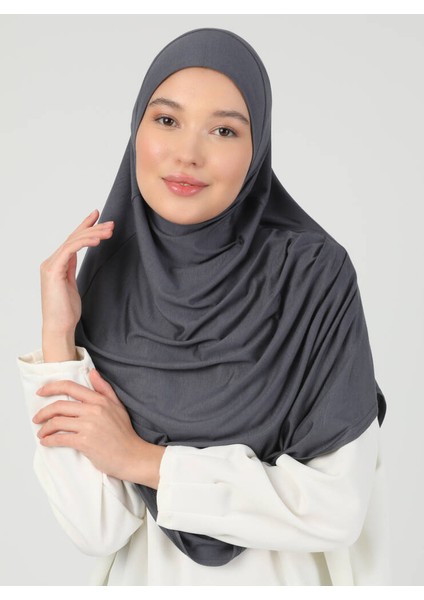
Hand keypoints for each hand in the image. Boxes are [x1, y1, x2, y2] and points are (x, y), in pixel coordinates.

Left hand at [33, 369, 164, 488]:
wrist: (132, 455)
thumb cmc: (124, 433)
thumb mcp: (117, 406)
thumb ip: (104, 388)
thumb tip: (92, 372)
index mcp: (99, 400)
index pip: (70, 387)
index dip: (51, 387)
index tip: (41, 392)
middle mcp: (93, 410)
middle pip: (59, 406)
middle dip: (43, 412)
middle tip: (37, 418)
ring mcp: (88, 426)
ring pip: (56, 422)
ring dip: (44, 429)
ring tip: (42, 433)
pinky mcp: (84, 442)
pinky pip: (60, 439)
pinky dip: (49, 441)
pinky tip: (46, 442)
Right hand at [40, 210, 113, 358]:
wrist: (59, 326)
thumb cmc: (66, 310)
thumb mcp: (72, 285)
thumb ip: (72, 269)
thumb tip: (78, 256)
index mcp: (56, 264)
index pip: (72, 240)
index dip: (84, 226)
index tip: (97, 216)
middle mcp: (51, 262)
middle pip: (73, 238)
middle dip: (93, 228)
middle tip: (111, 224)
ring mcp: (50, 265)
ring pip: (72, 241)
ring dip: (93, 234)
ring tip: (109, 230)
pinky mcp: (53, 271)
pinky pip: (70, 250)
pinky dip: (84, 242)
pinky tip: (97, 240)